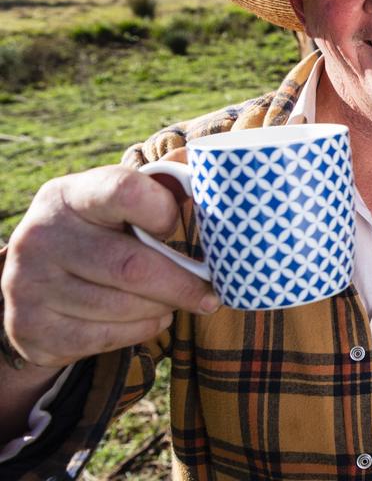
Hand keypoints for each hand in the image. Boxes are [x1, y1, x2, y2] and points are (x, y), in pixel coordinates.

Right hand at [2, 149, 217, 369]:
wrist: (33, 285)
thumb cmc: (97, 234)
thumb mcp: (115, 203)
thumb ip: (161, 184)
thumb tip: (209, 166)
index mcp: (67, 195)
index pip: (125, 191)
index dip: (163, 211)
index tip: (178, 226)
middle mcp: (41, 236)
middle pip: (132, 266)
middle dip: (181, 284)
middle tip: (209, 294)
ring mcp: (29, 284)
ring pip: (123, 306)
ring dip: (163, 308)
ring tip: (174, 302)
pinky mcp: (32, 327)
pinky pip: (105, 337)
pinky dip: (141, 330)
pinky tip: (150, 319)